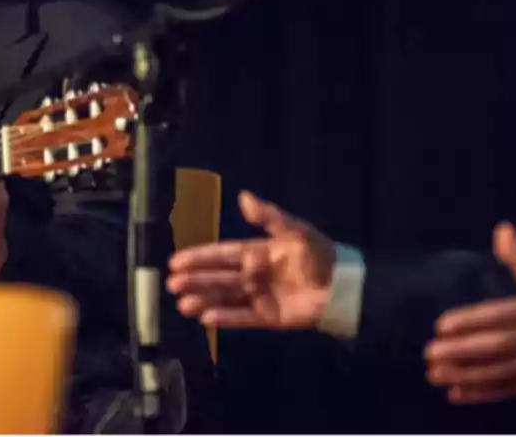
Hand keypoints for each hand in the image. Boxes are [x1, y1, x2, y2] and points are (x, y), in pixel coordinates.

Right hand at [167, 190, 335, 328]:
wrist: (343, 287)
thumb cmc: (319, 255)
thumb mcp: (295, 231)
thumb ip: (269, 217)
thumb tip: (243, 196)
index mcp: (257, 252)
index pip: (222, 254)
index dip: (200, 257)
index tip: (177, 260)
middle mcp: (254, 274)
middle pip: (219, 277)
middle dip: (196, 280)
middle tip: (173, 283)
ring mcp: (259, 297)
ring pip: (225, 298)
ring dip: (204, 299)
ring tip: (183, 303)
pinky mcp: (268, 317)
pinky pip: (242, 317)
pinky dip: (225, 318)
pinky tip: (206, 318)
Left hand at [425, 222, 515, 402]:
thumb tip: (502, 230)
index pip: (498, 316)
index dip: (470, 321)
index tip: (441, 325)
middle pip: (495, 347)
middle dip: (461, 351)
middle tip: (429, 352)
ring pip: (497, 372)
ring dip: (464, 375)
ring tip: (434, 373)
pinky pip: (506, 391)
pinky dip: (481, 394)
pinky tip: (455, 394)